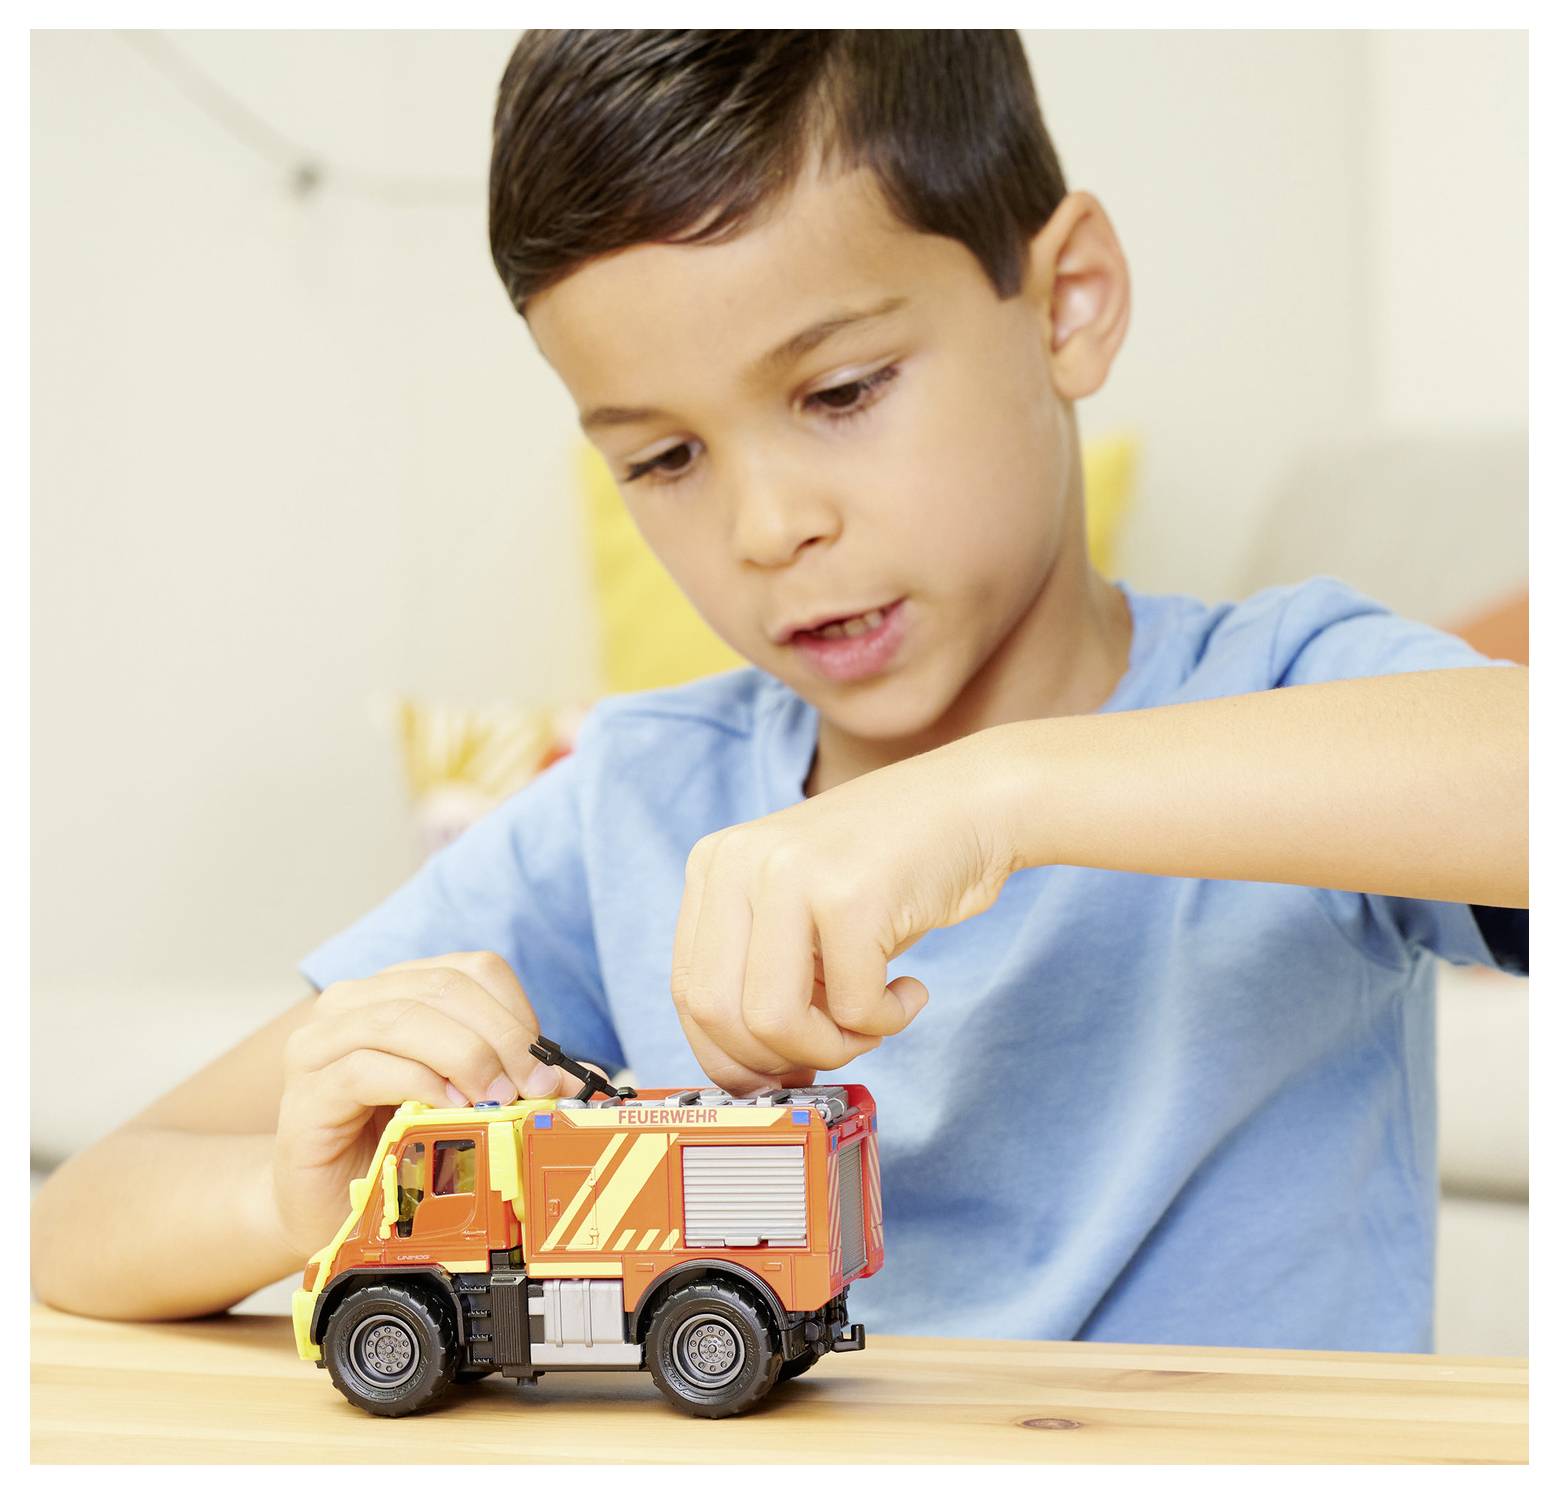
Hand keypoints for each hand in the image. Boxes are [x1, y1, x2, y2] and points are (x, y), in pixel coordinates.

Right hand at [271, 951, 573, 1258]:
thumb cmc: (396, 1148)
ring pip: (404, 1018)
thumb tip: (569, 1075)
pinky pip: (366, 1069)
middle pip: (443, 988)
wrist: (326, 1208)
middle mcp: (352, 1004)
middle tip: (533, 1088)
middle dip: (501, 1037)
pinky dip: (418, 1084)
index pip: (471, 970)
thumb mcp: (460, 1101)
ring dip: (466, 1057)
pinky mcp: (306, 1095)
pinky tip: (446, 1109)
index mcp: (396, 991)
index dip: (516, 1013)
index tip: (547, 1066)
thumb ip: (505, 1076)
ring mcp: (320, 1045)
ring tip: (497, 1100)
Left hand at [670, 731, 1018, 1092]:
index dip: (730, 1055)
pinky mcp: (850, 896)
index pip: (688, 992)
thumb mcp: (799, 910)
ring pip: (774, 1022)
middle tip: (835, 1047)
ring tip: (874, 1022)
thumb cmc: (892, 871)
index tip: (775, 1077)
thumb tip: (746, 1076)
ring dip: (833, 1047)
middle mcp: (738, 861)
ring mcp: (790, 873)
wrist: (974, 804)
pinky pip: (854, 1009)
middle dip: (780, 1059)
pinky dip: (888, 1021)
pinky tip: (912, 990)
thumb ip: (760, 972)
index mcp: (714, 864)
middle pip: (720, 1015)